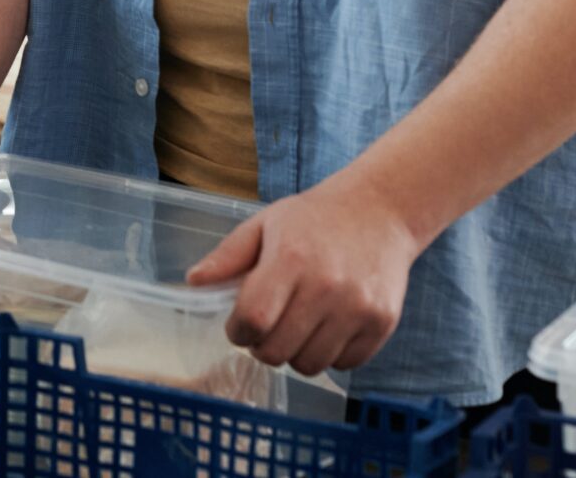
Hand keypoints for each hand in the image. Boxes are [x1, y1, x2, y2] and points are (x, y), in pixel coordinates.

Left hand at [185, 175, 420, 375]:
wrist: (379, 211)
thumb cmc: (314, 219)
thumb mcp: (265, 224)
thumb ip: (228, 255)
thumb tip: (193, 282)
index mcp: (290, 258)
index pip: (254, 319)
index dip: (238, 331)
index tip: (238, 326)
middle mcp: (327, 286)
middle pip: (278, 351)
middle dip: (261, 346)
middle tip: (266, 329)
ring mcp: (358, 307)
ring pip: (310, 365)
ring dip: (295, 354)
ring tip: (296, 328)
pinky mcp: (382, 323)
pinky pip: (345, 365)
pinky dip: (330, 356)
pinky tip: (326, 328)